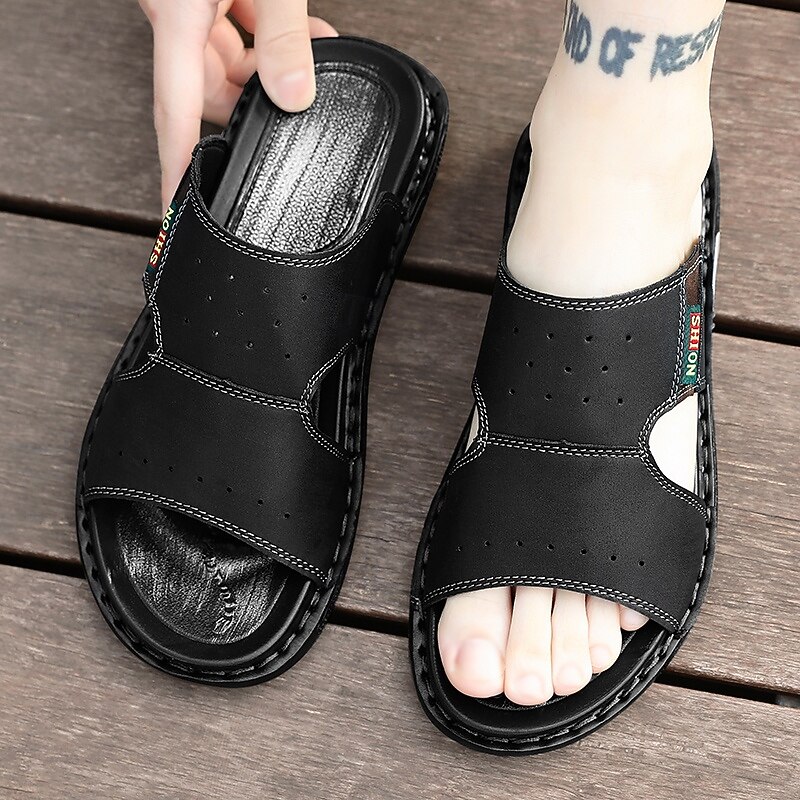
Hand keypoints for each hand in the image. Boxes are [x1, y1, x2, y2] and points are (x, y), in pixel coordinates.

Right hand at [139, 0, 336, 208]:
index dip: (178, 168)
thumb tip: (295, 95)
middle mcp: (176, 13)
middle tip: (297, 104)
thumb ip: (283, 35)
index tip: (179, 208)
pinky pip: (234, 27)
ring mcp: (190, 0)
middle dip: (256, 103)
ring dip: (270, 67)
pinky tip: (304, 34)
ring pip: (225, 61)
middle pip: (208, 91)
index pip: (174, 115)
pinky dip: (269, 37)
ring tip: (313, 54)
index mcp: (176, 15)